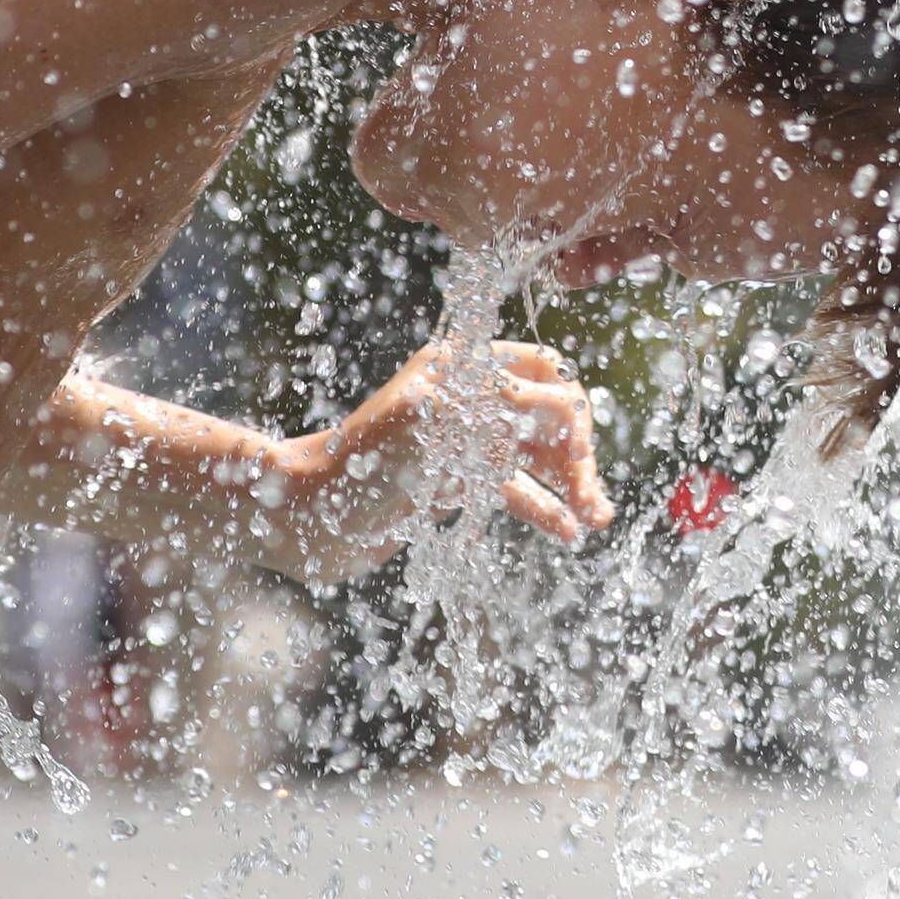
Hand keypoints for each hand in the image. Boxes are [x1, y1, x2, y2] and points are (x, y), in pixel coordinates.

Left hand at [280, 338, 611, 554]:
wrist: (304, 519)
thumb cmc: (364, 464)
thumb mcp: (442, 425)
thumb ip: (508, 409)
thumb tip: (572, 408)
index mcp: (461, 367)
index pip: (543, 371)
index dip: (568, 409)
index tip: (576, 452)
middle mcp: (465, 398)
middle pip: (546, 415)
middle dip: (576, 453)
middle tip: (594, 498)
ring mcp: (458, 442)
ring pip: (532, 456)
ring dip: (568, 483)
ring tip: (595, 519)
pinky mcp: (448, 484)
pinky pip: (509, 490)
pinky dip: (539, 507)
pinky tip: (566, 531)